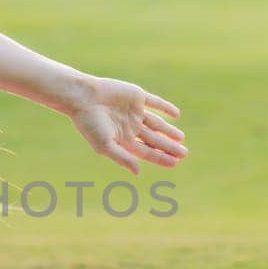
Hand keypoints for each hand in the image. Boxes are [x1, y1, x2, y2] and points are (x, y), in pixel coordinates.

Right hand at [67, 76, 184, 174]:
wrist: (83, 97)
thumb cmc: (90, 123)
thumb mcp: (105, 145)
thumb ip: (122, 158)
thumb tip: (138, 172)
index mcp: (123, 140)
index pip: (146, 152)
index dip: (160, 158)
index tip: (175, 163)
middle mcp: (130, 127)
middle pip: (154, 140)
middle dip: (168, 147)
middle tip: (184, 154)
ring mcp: (134, 112)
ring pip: (156, 123)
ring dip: (169, 131)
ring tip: (181, 138)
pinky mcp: (136, 96)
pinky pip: (154, 102)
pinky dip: (165, 108)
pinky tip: (176, 114)